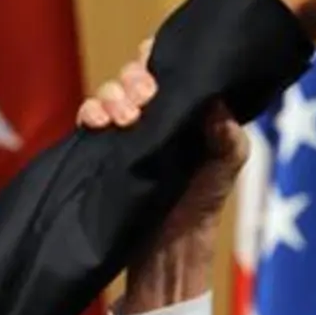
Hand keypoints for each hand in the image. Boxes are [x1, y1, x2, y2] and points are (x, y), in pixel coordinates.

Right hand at [76, 46, 244, 314]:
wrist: (165, 257)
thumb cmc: (199, 212)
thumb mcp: (225, 169)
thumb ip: (228, 136)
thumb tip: (214, 100)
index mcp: (186, 114)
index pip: (170, 70)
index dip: (162, 57)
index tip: (159, 62)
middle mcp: (155, 119)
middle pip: (135, 75)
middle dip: (136, 77)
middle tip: (146, 97)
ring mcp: (126, 135)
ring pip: (109, 93)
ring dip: (112, 95)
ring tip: (125, 119)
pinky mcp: (102, 153)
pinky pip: (88, 119)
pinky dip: (90, 111)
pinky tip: (98, 124)